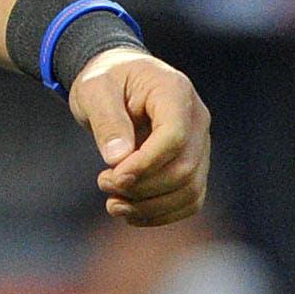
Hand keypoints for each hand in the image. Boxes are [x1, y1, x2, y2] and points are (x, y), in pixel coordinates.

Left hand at [69, 49, 210, 225]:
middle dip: (142, 187)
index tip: (113, 176)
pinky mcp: (194, 164)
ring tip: (113, 204)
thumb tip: (118, 159)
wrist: (119, 80)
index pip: (175, 137)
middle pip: (183, 168)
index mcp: (175, 91)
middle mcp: (196, 118)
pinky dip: (162, 213)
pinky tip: (130, 212)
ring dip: (150, 206)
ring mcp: (200, 143)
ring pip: (190, 190)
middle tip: (104, 183)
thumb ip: (107, 120)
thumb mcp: (94, 89)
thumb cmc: (106, 80)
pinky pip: (189, 199)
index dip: (145, 164)